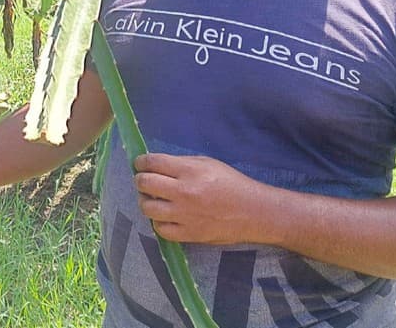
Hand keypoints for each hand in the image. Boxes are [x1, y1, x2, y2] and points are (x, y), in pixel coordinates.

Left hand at [133, 153, 277, 245]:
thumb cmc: (232, 184)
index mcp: (190, 171)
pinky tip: (165, 217)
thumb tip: (155, 165)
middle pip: (145, 184)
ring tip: (153, 199)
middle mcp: (184, 192)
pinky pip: (160, 229)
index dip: (141, 162)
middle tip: (144, 181)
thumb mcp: (208, 163)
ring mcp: (185, 215)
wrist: (255, 212)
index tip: (140, 164)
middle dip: (140, 180)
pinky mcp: (189, 234)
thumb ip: (181, 163)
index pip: (153, 162)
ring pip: (147, 208)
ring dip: (146, 201)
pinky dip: (158, 222)